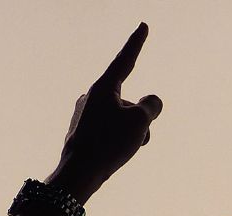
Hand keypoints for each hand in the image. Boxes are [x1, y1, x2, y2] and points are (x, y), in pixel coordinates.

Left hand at [52, 22, 162, 201]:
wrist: (79, 173)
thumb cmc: (108, 144)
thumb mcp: (140, 122)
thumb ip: (152, 106)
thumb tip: (151, 101)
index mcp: (104, 88)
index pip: (125, 60)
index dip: (136, 43)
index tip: (143, 27)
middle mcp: (92, 96)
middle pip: (130, 100)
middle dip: (141, 118)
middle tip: (136, 138)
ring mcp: (87, 112)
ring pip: (123, 117)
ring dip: (133, 131)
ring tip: (124, 148)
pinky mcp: (85, 129)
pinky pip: (112, 129)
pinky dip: (120, 139)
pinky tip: (113, 153)